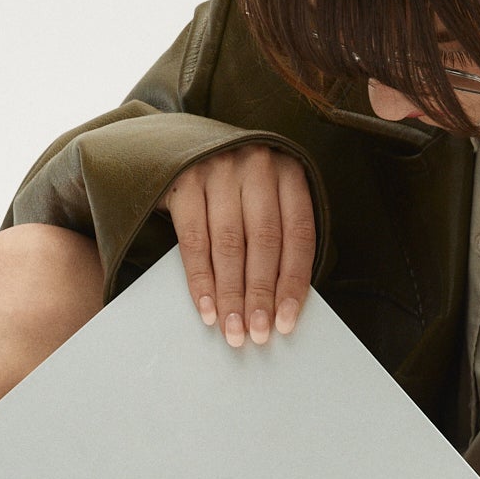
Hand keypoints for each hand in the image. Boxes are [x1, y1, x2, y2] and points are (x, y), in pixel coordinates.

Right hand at [163, 146, 316, 347]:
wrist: (180, 144)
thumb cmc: (236, 184)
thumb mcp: (267, 197)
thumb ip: (279, 235)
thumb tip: (282, 302)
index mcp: (289, 172)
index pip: (299, 235)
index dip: (294, 283)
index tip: (286, 321)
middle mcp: (257, 166)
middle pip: (264, 243)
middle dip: (260, 296)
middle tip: (258, 333)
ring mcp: (218, 170)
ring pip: (229, 245)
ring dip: (231, 295)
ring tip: (233, 329)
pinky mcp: (183, 180)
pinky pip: (194, 241)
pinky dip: (201, 280)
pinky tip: (207, 308)